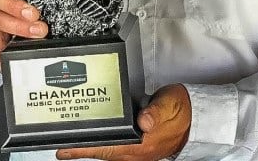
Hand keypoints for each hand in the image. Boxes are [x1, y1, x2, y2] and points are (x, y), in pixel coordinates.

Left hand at [56, 84, 191, 160]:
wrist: (197, 118)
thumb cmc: (182, 110)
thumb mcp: (170, 104)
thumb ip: (156, 112)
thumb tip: (143, 121)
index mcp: (142, 144)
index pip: (106, 148)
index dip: (83, 149)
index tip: (63, 149)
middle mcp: (137, 152)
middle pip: (102, 153)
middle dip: (81, 150)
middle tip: (60, 147)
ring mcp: (138, 152)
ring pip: (108, 152)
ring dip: (91, 148)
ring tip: (72, 143)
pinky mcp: (139, 147)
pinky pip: (115, 149)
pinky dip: (103, 144)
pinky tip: (96, 138)